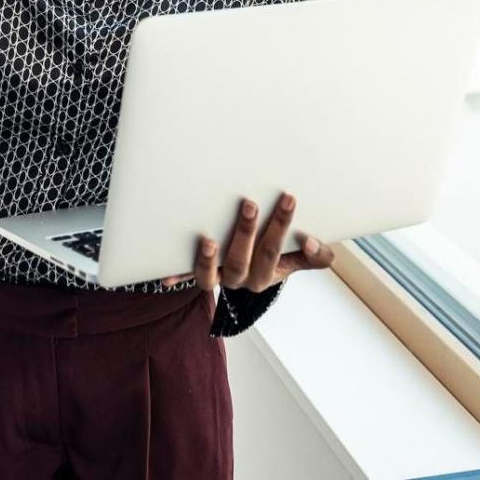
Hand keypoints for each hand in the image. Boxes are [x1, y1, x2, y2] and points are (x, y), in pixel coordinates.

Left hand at [162, 193, 336, 291]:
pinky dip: (177, 276)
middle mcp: (242, 279)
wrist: (252, 276)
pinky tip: (166, 276)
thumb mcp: (297, 258)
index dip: (282, 227)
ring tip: (208, 240)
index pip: (277, 250)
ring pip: (213, 275)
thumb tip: (312, 242)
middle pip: (244, 260)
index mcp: (269, 273)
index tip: (289, 200)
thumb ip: (314, 255)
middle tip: (250, 204)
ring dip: (209, 259)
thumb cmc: (275, 256)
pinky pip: (187, 278)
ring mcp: (219, 278)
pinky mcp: (200, 275)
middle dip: (247, 231)